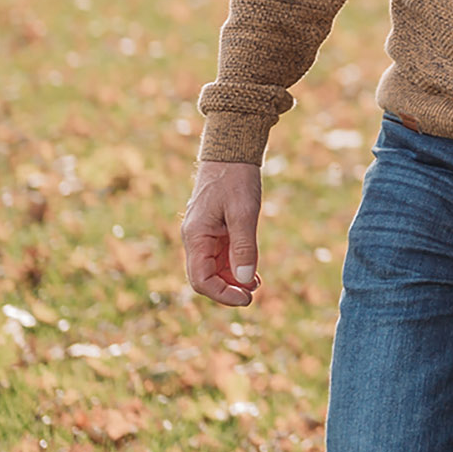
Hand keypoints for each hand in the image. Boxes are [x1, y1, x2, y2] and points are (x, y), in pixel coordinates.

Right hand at [181, 159, 263, 306]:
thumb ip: (244, 247)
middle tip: (253, 295)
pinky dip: (235, 267)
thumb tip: (246, 281)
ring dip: (233, 280)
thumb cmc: (236, 179)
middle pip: (205, 277)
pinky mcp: (215, 230)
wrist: (231, 152)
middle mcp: (195, 239)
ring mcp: (204, 235)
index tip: (245, 299)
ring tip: (256, 285)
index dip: (221, 294)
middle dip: (227, 290)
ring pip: (214, 269)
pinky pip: (221, 257)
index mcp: (195, 236)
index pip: (200, 280)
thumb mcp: (244, 213)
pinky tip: (252, 273)